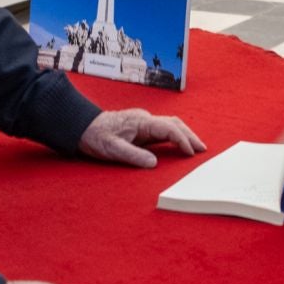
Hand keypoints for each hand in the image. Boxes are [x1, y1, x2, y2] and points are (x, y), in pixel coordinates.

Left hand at [79, 108, 205, 167]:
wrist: (81, 126)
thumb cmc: (95, 136)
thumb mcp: (112, 149)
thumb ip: (134, 156)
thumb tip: (154, 163)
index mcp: (141, 122)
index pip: (169, 128)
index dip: (182, 140)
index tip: (190, 153)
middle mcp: (145, 119)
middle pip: (175, 123)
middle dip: (190, 136)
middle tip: (202, 149)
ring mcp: (143, 122)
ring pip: (171, 124)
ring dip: (185, 134)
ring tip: (195, 147)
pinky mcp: (141, 127)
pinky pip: (164, 129)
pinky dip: (176, 135)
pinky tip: (179, 144)